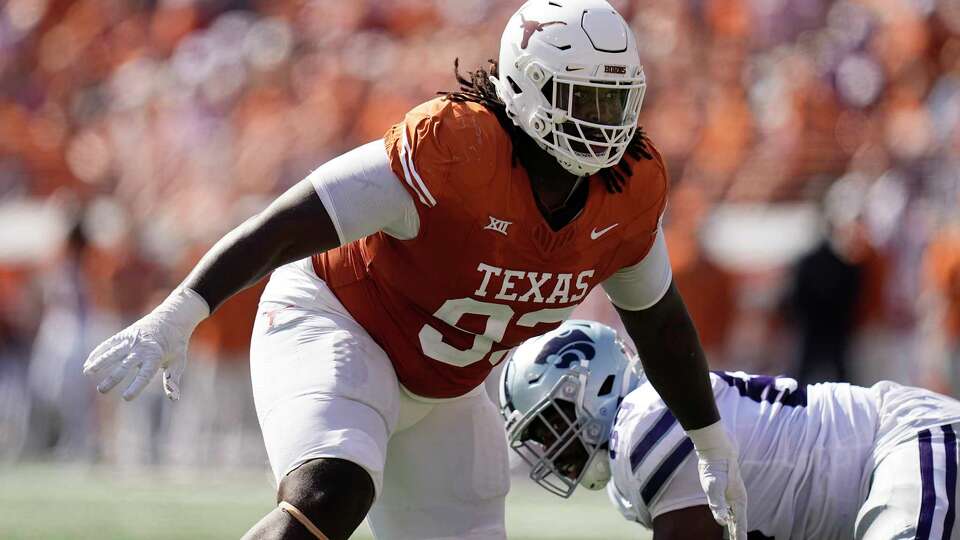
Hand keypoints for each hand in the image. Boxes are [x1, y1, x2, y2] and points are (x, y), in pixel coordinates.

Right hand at [83, 288, 208, 400]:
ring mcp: (132, 340)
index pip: (145, 375)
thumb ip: (173, 379)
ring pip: (113, 352)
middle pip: (125, 365)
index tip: (126, 397)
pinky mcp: (125, 334)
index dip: (136, 386)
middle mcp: (142, 348)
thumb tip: (174, 399)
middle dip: (113, 378)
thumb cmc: (176, 344)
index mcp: (156, 356)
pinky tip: (88, 362)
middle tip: (101, 390)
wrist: (173, 317)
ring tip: (87, 373)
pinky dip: (98, 352)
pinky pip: (109, 344)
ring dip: (99, 362)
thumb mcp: (179, 361)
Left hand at [688, 421, 747, 539]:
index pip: (740, 524)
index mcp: (738, 501)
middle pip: (739, 521)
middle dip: (738, 533)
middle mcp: (738, 498)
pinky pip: (730, 506)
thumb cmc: (715, 466)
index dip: (739, 536)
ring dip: (735, 525)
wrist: (717, 446)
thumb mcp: (713, 486)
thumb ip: (718, 504)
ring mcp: (733, 493)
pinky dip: (730, 515)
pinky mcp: (727, 488)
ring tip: (733, 535)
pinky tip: (727, 517)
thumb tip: (723, 522)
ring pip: (736, 514)